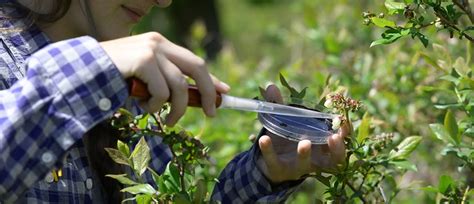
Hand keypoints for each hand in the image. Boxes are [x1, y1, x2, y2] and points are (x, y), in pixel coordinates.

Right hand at [100, 32, 229, 124]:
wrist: (80, 71)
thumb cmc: (111, 78)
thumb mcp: (144, 79)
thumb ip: (164, 82)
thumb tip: (191, 98)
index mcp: (160, 44)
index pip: (194, 62)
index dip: (211, 79)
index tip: (224, 92)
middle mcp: (158, 43)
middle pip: (197, 67)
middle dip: (208, 92)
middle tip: (212, 113)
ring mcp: (151, 50)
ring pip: (179, 86)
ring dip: (176, 109)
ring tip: (167, 119)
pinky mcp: (143, 60)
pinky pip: (161, 92)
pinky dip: (156, 106)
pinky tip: (145, 107)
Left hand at [256, 84, 347, 183]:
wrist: (269, 164)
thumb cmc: (286, 140)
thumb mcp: (285, 123)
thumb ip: (280, 106)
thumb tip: (271, 86)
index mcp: (322, 147)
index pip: (340, 143)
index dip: (345, 135)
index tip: (345, 123)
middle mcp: (314, 159)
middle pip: (333, 160)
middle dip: (337, 149)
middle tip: (334, 137)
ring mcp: (297, 166)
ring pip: (306, 165)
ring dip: (305, 154)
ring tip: (304, 142)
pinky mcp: (278, 169)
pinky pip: (273, 161)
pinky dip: (268, 150)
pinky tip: (264, 138)